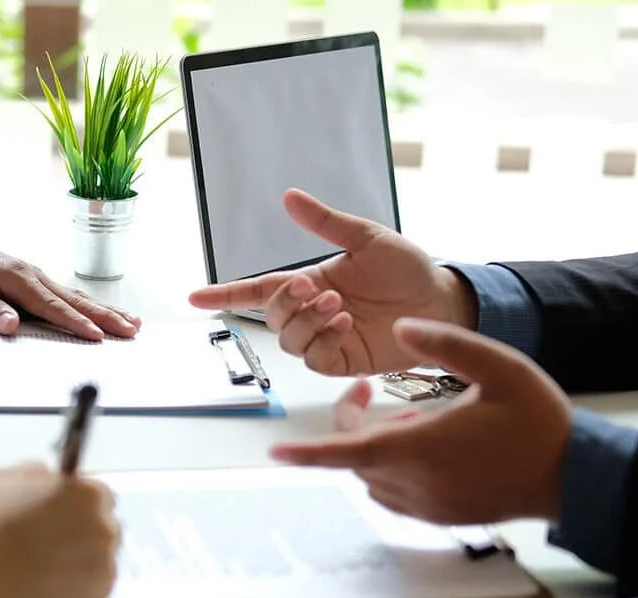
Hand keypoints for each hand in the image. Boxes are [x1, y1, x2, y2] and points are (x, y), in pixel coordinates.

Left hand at [0, 234, 140, 340]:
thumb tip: (11, 325)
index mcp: (17, 278)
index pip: (51, 305)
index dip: (75, 322)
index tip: (97, 335)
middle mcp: (34, 275)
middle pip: (75, 300)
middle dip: (105, 316)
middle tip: (130, 330)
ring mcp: (39, 278)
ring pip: (78, 297)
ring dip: (106, 311)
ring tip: (132, 324)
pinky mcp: (40, 283)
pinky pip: (71, 296)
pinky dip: (93, 305)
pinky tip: (109, 313)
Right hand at [0, 463, 119, 597]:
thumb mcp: (3, 481)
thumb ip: (36, 472)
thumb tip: (49, 476)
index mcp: (86, 494)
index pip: (100, 494)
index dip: (77, 504)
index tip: (62, 513)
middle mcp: (104, 529)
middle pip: (105, 525)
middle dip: (83, 530)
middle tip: (49, 542)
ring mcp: (104, 566)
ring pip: (101, 557)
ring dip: (82, 558)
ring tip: (44, 566)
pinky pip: (96, 587)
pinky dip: (79, 586)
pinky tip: (49, 584)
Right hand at [188, 189, 475, 375]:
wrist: (442, 300)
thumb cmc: (407, 268)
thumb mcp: (366, 237)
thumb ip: (325, 222)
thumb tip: (289, 197)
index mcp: (312, 281)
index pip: (258, 290)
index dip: (226, 293)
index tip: (194, 296)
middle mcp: (314, 312)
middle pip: (273, 316)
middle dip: (285, 302)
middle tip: (314, 288)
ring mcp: (328, 339)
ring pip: (289, 340)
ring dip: (305, 321)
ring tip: (337, 305)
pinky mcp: (344, 361)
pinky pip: (314, 359)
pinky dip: (322, 341)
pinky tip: (343, 323)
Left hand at [270, 318, 572, 523]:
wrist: (573, 474)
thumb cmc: (538, 423)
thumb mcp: (498, 365)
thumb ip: (446, 343)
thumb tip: (401, 329)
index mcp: (422, 446)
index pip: (347, 451)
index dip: (308, 452)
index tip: (277, 452)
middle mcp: (418, 482)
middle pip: (356, 457)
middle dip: (354, 425)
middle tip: (371, 393)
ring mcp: (428, 505)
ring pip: (373, 477)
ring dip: (376, 447)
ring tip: (413, 420)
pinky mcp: (440, 516)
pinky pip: (395, 494)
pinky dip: (393, 468)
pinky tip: (428, 445)